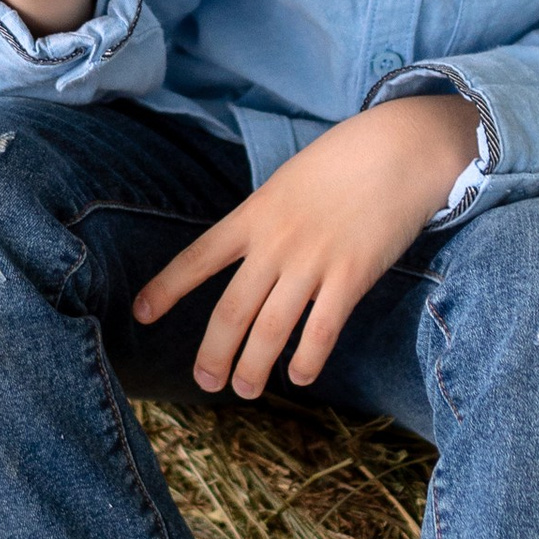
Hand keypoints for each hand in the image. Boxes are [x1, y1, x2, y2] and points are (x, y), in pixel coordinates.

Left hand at [133, 96, 478, 397]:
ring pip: (271, 329)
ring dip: (254, 367)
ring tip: (245, 389)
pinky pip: (322, 330)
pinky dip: (307, 359)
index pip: (198, 258)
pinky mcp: (352, 275)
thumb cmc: (343, 163)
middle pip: (232, 310)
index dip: (167, 288)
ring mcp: (313, 261)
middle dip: (213, 353)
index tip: (140, 313)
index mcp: (254, 215)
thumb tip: (251, 257)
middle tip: (205, 381)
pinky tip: (300, 376)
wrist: (398, 148)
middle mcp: (275, 242)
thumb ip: (266, 220)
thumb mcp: (288, 183)